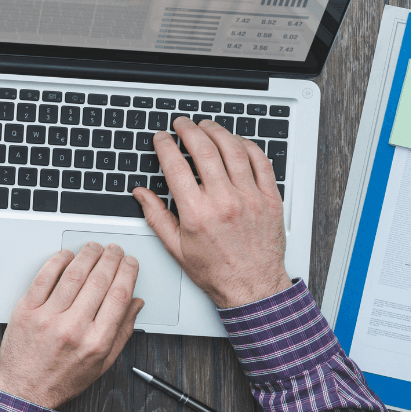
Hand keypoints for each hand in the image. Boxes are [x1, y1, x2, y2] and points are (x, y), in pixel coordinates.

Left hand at [0, 243, 143, 409]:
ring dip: (87, 255)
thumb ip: (123, 331)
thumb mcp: (103, 363)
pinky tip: (66, 255)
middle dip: (111, 259)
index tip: (130, 263)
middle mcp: (73, 328)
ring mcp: (48, 318)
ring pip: (73, 275)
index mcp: (96, 341)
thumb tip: (136, 303)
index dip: (127, 273)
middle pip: (98, 281)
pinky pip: (43, 278)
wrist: (26, 390)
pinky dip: (57, 262)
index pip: (119, 296)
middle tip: (115, 250)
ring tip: (94, 248)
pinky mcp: (26, 311)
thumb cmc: (64, 378)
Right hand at [132, 117, 290, 308]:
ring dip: (217, 132)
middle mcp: (224, 201)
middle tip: (182, 124)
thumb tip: (141, 194)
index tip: (161, 138)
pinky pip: (260, 162)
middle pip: (204, 150)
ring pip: (233, 150)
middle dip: (189, 130)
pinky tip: (236, 142)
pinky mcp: (269, 199)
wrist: (253, 287)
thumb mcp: (176, 247)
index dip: (165, 145)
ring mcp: (249, 198)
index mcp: (197, 213)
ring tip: (206, 126)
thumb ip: (156, 216)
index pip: (176, 166)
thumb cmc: (216, 271)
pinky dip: (247, 146)